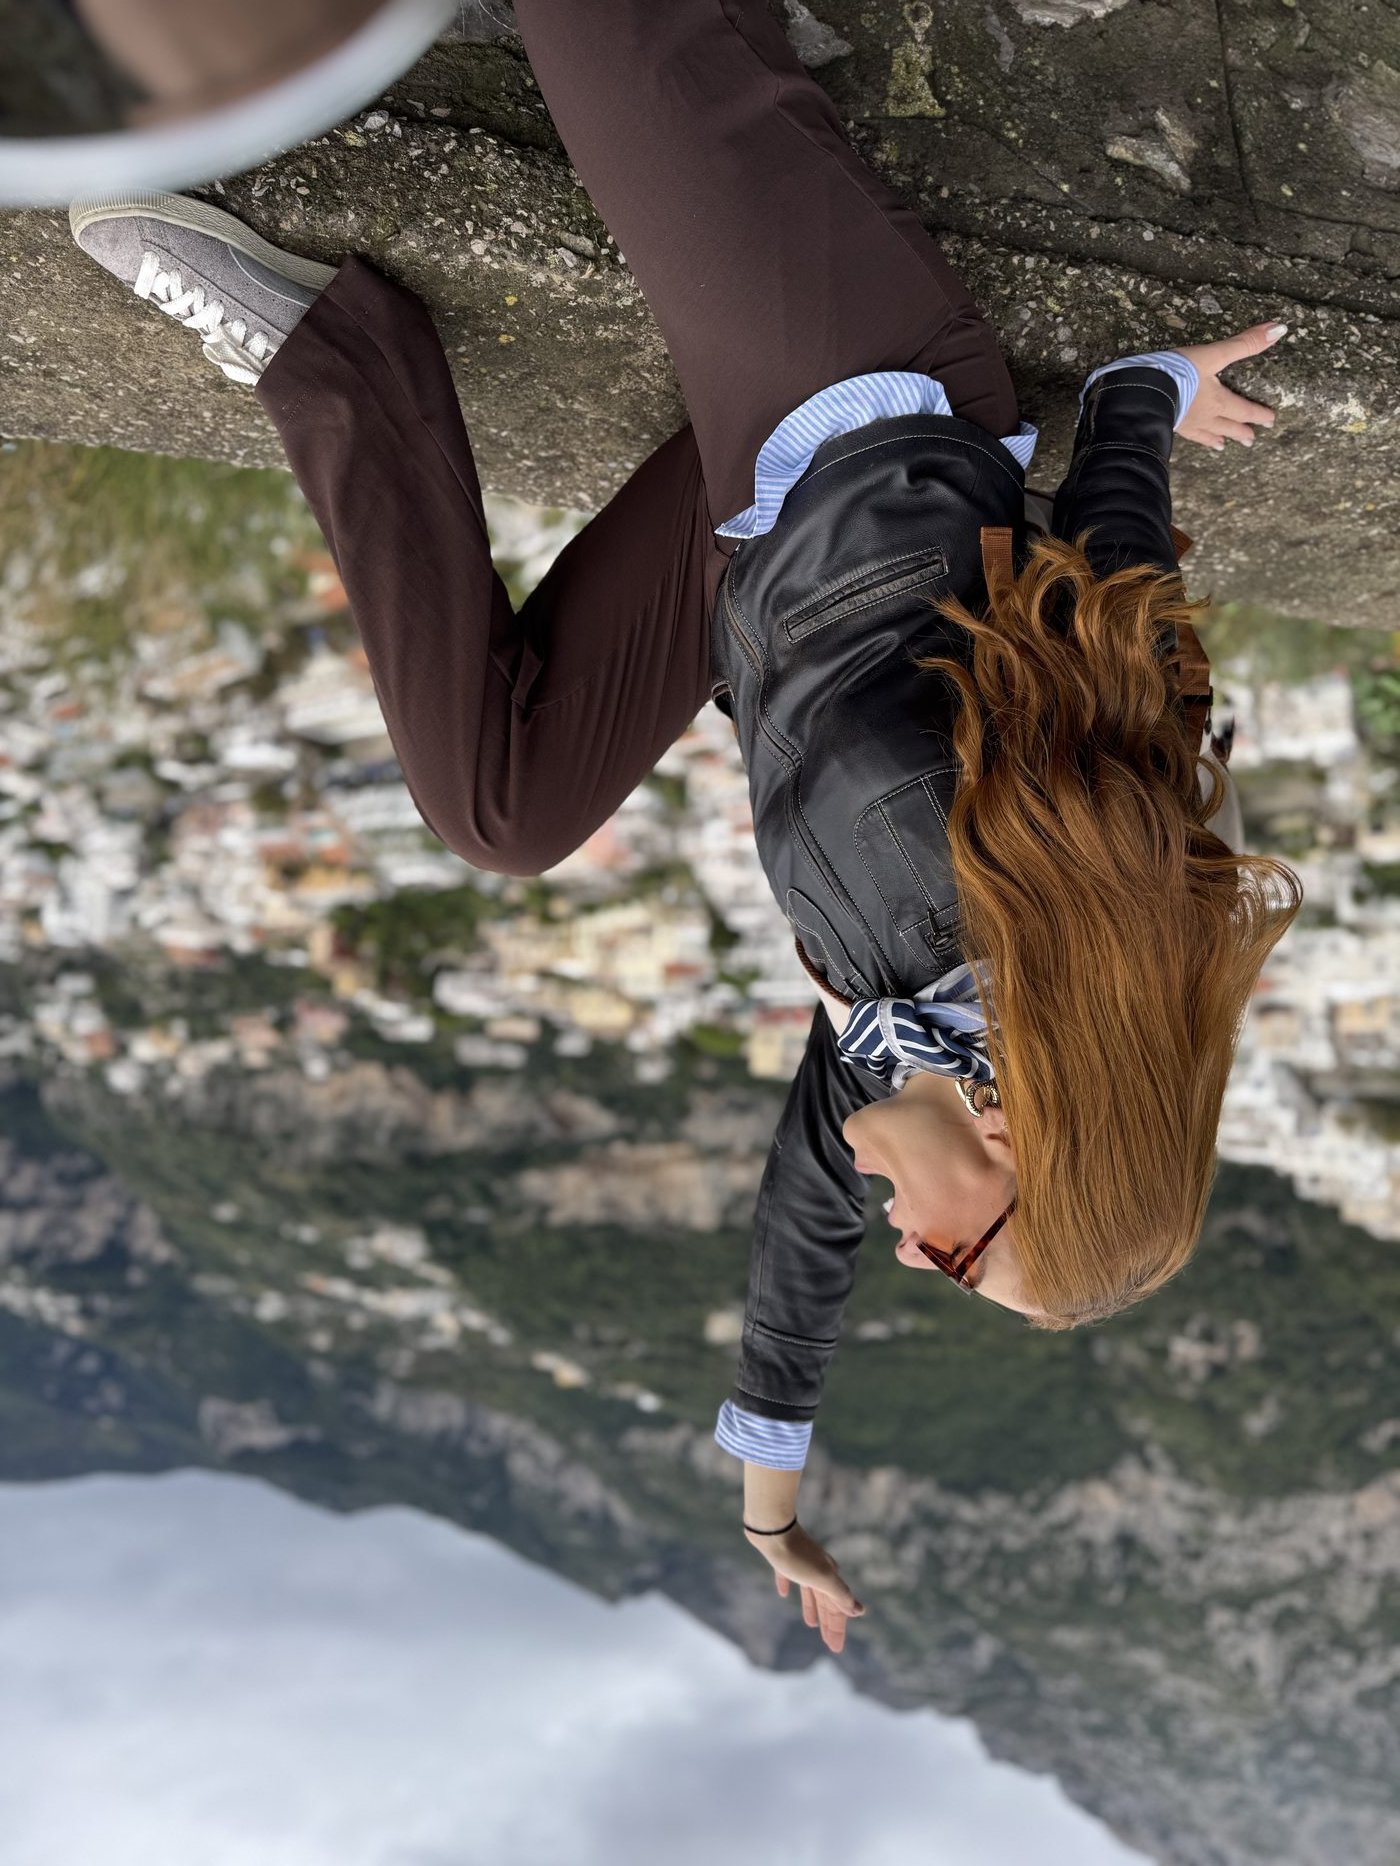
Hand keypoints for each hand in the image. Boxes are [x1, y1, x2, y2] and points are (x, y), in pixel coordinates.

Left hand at [745, 1520, 864, 1653]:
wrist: (772, 1527)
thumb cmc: (796, 1555)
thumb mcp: (821, 1578)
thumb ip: (839, 1594)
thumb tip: (859, 1611)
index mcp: (829, 1576)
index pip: (837, 1608)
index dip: (837, 1628)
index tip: (836, 1648)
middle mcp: (818, 1570)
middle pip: (825, 1602)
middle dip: (828, 1623)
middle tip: (830, 1645)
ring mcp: (800, 1563)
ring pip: (809, 1591)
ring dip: (812, 1608)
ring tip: (810, 1624)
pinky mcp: (781, 1557)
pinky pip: (786, 1575)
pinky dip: (787, 1585)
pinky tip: (782, 1593)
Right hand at [1174, 322, 1286, 451]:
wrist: (1144, 392)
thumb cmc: (1179, 372)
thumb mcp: (1214, 354)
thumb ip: (1244, 344)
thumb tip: (1278, 329)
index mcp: (1219, 402)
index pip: (1244, 410)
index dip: (1258, 414)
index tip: (1270, 420)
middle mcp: (1206, 417)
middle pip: (1228, 426)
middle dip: (1241, 432)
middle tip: (1251, 440)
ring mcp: (1187, 424)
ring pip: (1207, 434)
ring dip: (1217, 439)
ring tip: (1223, 446)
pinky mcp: (1170, 425)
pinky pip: (1188, 435)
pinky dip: (1196, 439)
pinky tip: (1194, 438)